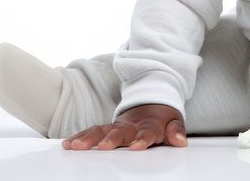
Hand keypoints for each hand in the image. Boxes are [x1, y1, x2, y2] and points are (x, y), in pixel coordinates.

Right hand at [61, 103, 187, 150]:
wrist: (152, 102)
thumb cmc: (162, 118)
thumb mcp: (174, 122)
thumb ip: (176, 131)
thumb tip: (180, 141)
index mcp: (149, 125)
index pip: (147, 133)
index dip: (142, 140)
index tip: (136, 147)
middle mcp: (131, 125)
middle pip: (119, 131)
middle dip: (110, 139)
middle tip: (102, 146)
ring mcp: (117, 126)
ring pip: (101, 130)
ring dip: (88, 138)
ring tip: (74, 146)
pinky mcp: (107, 129)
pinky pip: (92, 132)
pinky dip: (80, 137)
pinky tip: (68, 144)